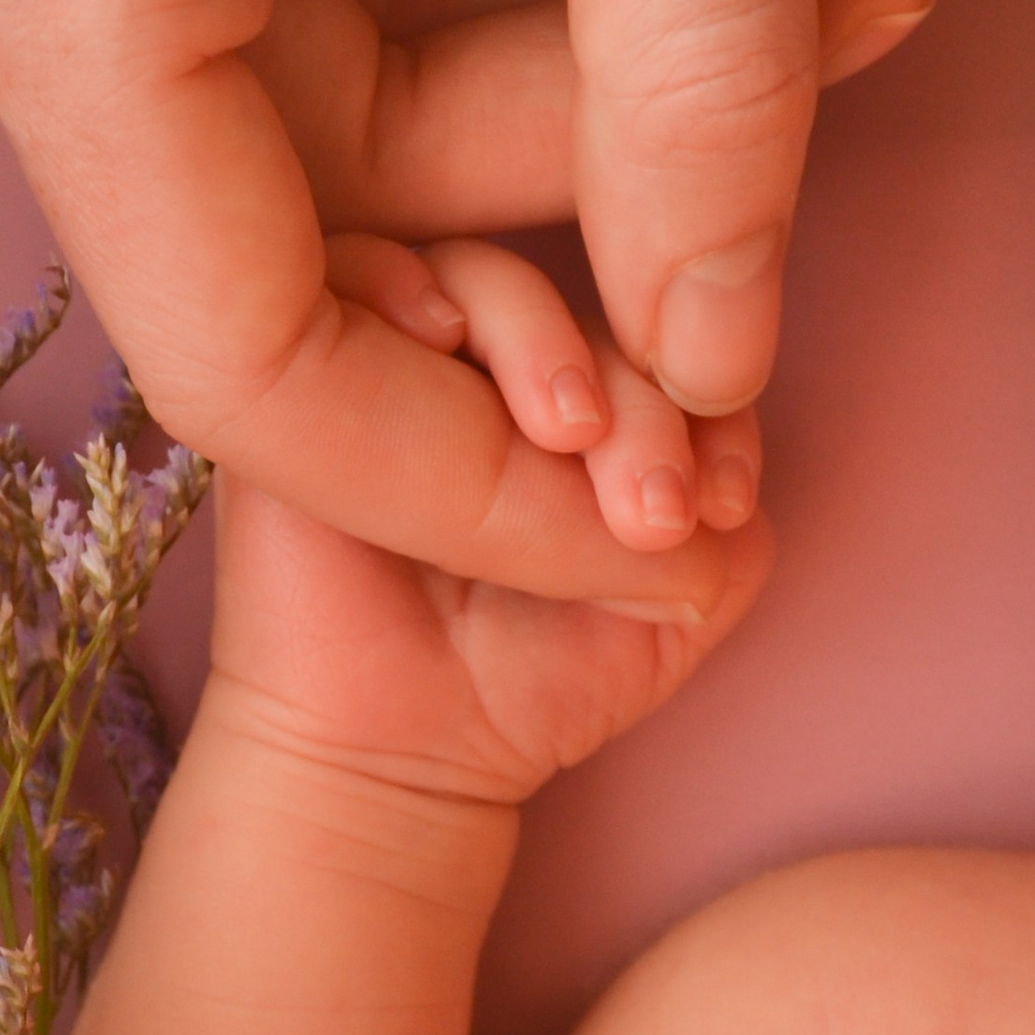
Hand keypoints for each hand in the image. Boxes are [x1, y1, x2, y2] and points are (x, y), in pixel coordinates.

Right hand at [206, 236, 774, 811]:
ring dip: (546, 348)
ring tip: (572, 445)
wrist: (403, 762)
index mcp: (582, 403)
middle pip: (583, 308)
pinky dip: (408, 288)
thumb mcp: (673, 608)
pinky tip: (448, 346)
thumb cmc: (531, 685)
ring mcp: (396, 366)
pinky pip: (353, 271)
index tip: (724, 504)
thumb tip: (725, 460)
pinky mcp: (305, 369)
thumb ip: (729, 526)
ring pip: (482, 280)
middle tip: (659, 510)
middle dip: (642, 402)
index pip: (661, 348)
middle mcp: (491, 373)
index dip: (706, 407)